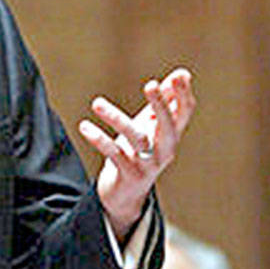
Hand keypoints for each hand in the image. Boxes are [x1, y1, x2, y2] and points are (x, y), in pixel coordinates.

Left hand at [78, 68, 195, 240]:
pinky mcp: (129, 176)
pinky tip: (85, 126)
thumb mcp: (151, 127)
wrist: (126, 194)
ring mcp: (148, 165)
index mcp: (171, 136)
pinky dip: (99, 140)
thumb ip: (164, 102)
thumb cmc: (140, 152)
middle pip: (167, 126)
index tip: (179, 75)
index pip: (184, 113)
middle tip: (151, 84)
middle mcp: (165, 150)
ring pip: (136, 138)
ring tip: (96, 103)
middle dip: (161, 105)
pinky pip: (114, 155)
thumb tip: (181, 74)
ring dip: (115, 118)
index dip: (183, 95)